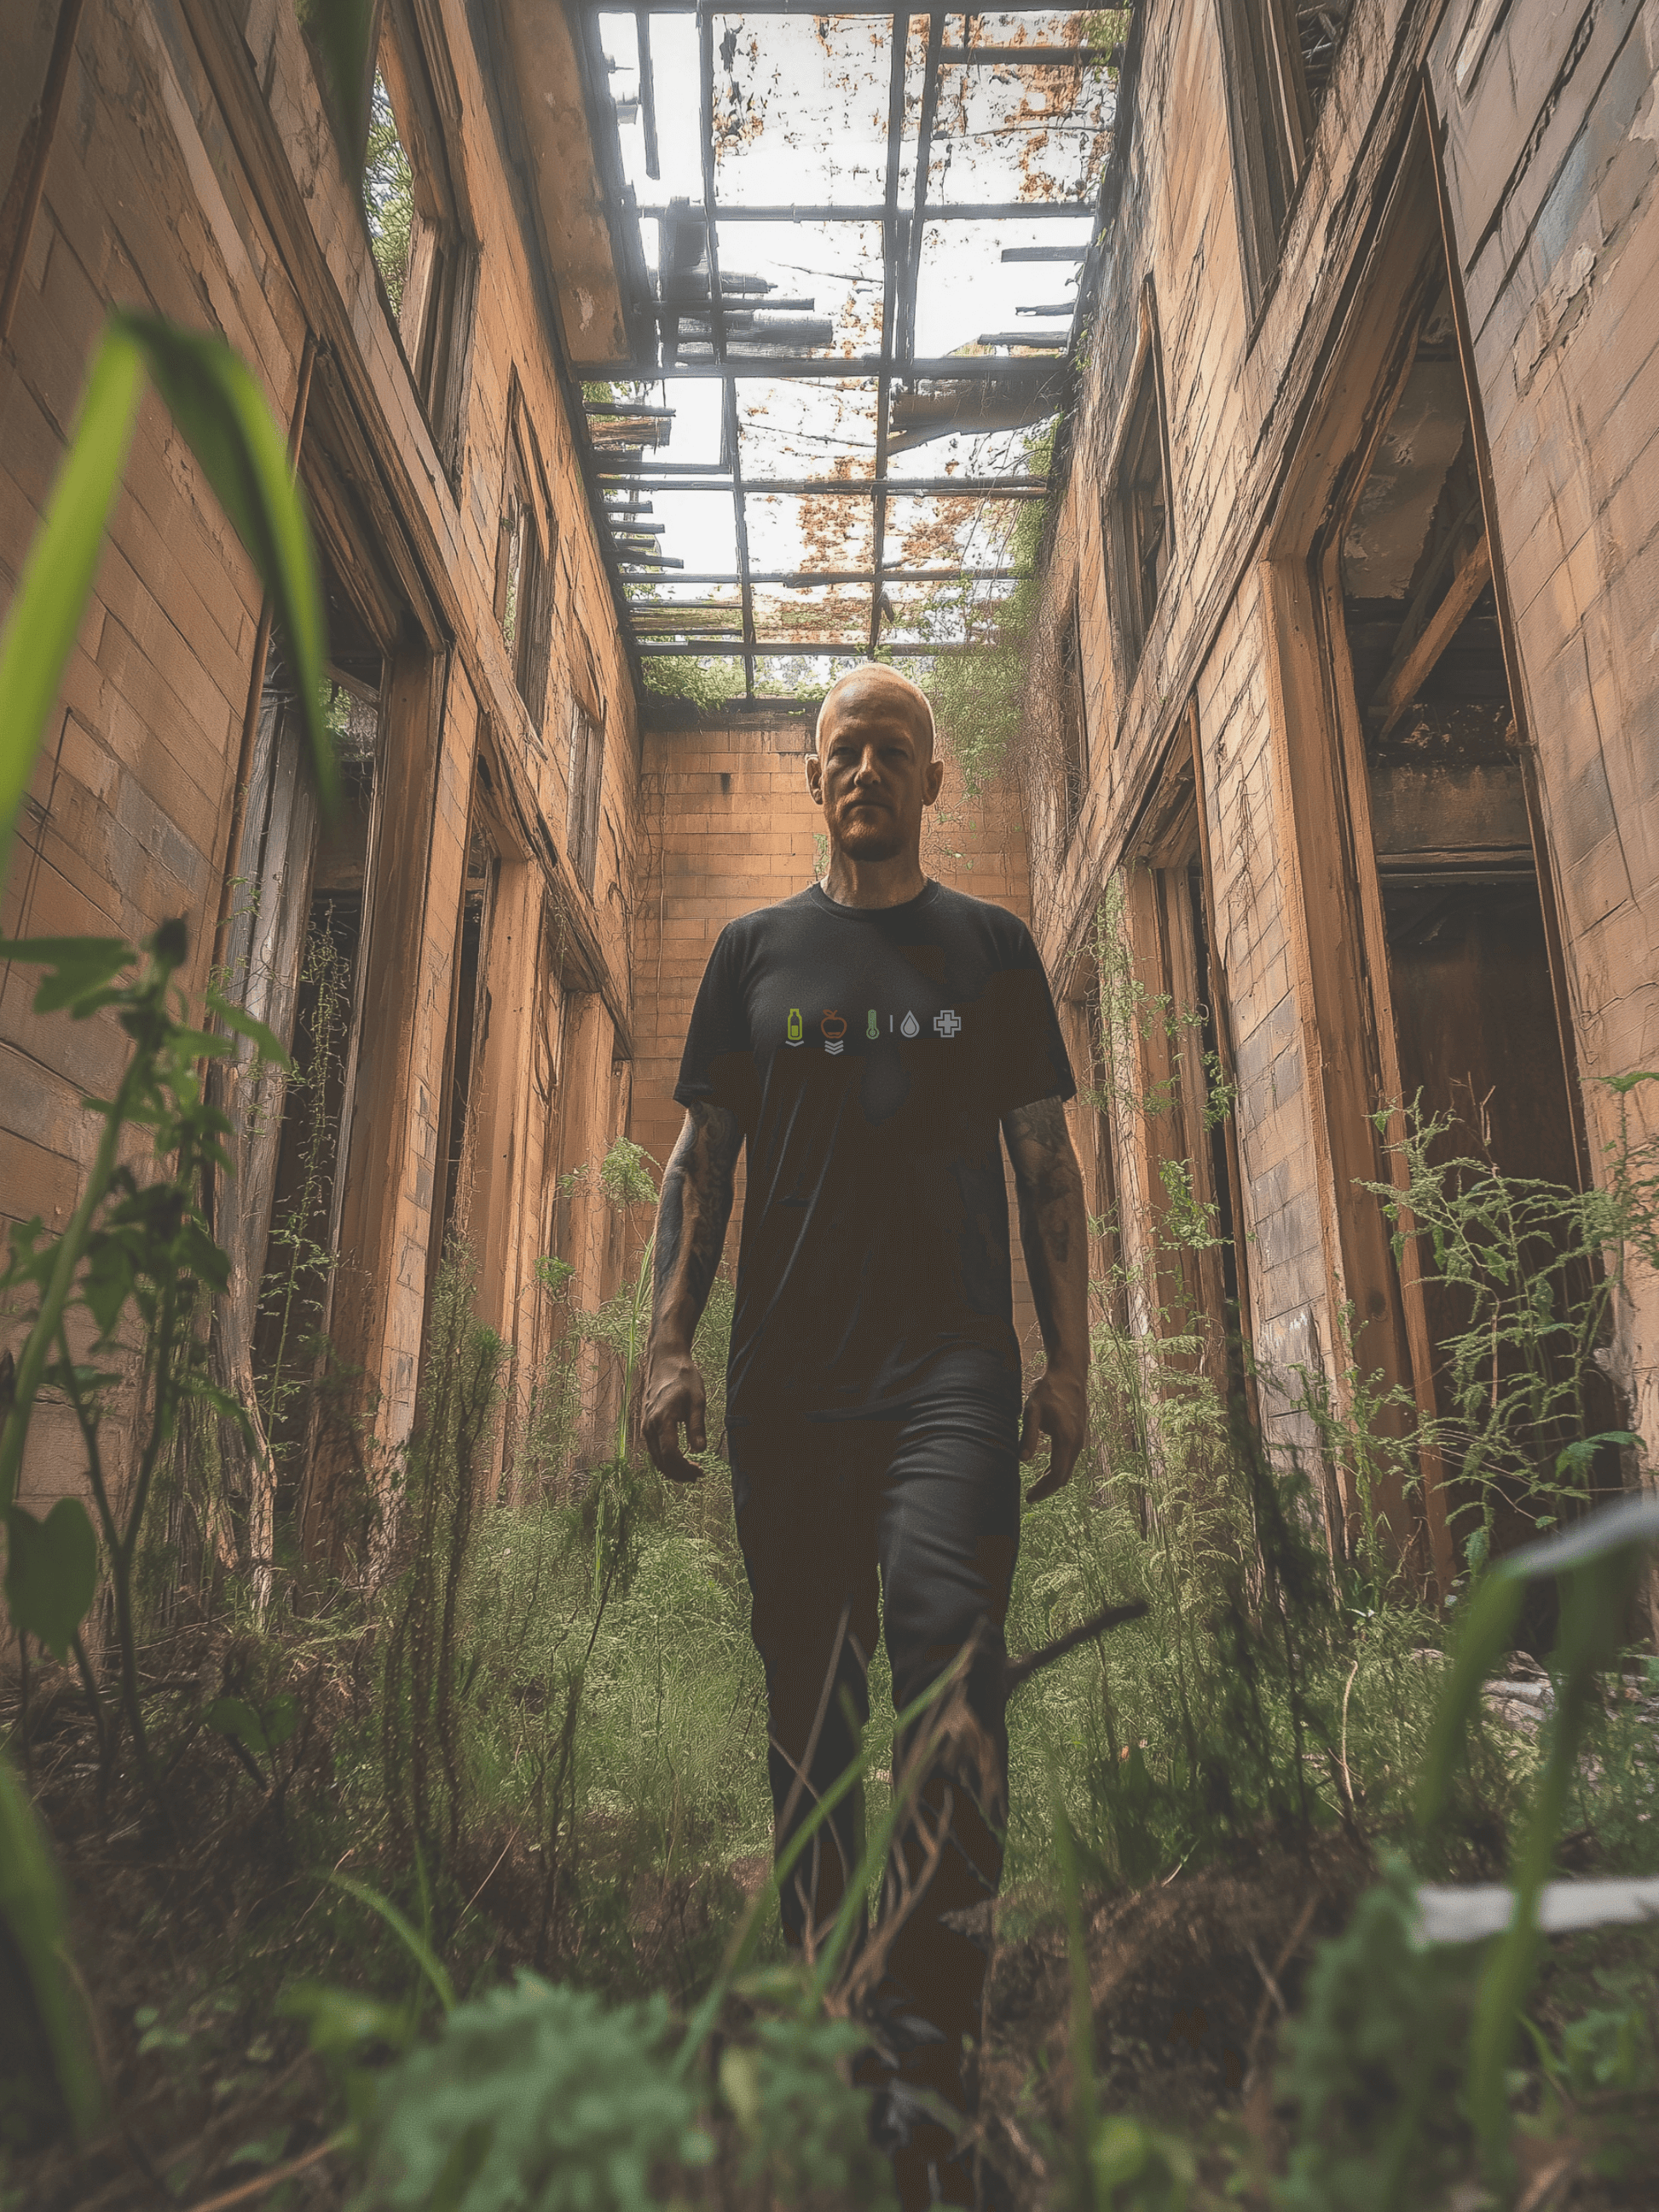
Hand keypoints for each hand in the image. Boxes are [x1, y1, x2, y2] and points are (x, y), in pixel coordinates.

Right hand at [642, 1342, 708, 1482]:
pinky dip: (665, 1460)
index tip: (700, 1471)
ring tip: (691, 1472)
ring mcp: (645, 1425)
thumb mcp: (697, 1400)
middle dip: (679, 1473)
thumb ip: (697, 1426)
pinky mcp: (646, 1424)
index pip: (670, 1455)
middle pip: (661, 1461)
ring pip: (655, 1458)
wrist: (665, 1360)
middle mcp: (649, 1426)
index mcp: (662, 1420)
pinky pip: (653, 1449)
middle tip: (698, 1476)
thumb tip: (699, 1450)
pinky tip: (679, 1460)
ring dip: (672, 1469)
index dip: (684, 1468)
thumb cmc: (684, 1377)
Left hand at [1019, 1365, 1086, 1504]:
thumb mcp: (1033, 1411)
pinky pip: (1069, 1459)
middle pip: (1064, 1476)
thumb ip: (1028, 1436)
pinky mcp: (1078, 1434)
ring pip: (1068, 1468)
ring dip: (1053, 1479)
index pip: (1057, 1475)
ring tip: (1036, 1487)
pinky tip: (1046, 1470)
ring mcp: (1080, 1439)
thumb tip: (1023, 1460)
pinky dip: (1058, 1469)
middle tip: (1031, 1496)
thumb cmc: (1049, 1390)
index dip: (1044, 1489)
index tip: (1030, 1497)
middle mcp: (1077, 1442)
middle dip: (1048, 1489)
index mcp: (1067, 1439)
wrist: (1069, 1374)